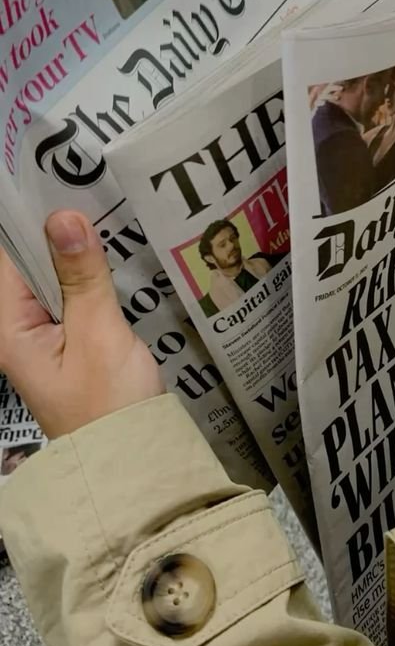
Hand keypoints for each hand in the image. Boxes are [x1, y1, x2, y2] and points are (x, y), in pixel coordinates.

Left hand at [0, 211, 162, 438]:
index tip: (64, 186)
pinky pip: (74, 296)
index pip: (9, 258)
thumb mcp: (98, 333)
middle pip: (31, 264)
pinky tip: (114, 259)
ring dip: (79, 255)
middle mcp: (18, 328)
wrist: (132, 460)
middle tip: (96, 196)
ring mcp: (45, 336)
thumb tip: (63, 217)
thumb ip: (82, 275)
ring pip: (56, 278)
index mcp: (9, 327)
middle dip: (60, 233)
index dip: (33, 221)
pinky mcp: (71, 341)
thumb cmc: (109, 403)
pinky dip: (91, 278)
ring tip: (108, 218)